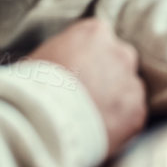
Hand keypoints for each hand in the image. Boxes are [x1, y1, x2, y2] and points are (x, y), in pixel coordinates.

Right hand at [25, 17, 145, 154]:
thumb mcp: (36, 60)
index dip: (87, 59)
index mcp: (94, 32)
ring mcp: (131, 83)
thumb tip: (54, 67)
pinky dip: (120, 126)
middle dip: (107, 78)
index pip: (99, 39)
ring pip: (128, 90)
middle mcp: (120, 52)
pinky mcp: (137, 112)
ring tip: (89, 121)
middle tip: (85, 99)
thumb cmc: (29, 90)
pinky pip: (132, 117)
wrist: (41, 124)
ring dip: (115, 102)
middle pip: (119, 62)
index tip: (76, 75)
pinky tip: (98, 134)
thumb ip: (59, 55)